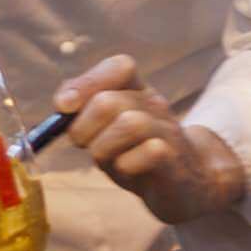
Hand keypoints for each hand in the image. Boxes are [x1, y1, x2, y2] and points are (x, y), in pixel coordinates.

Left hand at [54, 55, 245, 224]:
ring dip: (104, 148)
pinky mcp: (175, 158)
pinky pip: (150, 152)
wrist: (188, 184)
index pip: (120, 67)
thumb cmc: (137, 155)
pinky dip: (128, 166)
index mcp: (137, 91)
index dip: (87, 83)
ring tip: (107, 161)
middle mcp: (154, 105)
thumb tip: (62, 104)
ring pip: (129, 123)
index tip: (64, 106)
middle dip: (83, 128)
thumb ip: (82, 111)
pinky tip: (129, 171)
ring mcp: (168, 130)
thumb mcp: (105, 130)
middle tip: (85, 146)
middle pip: (108, 102)